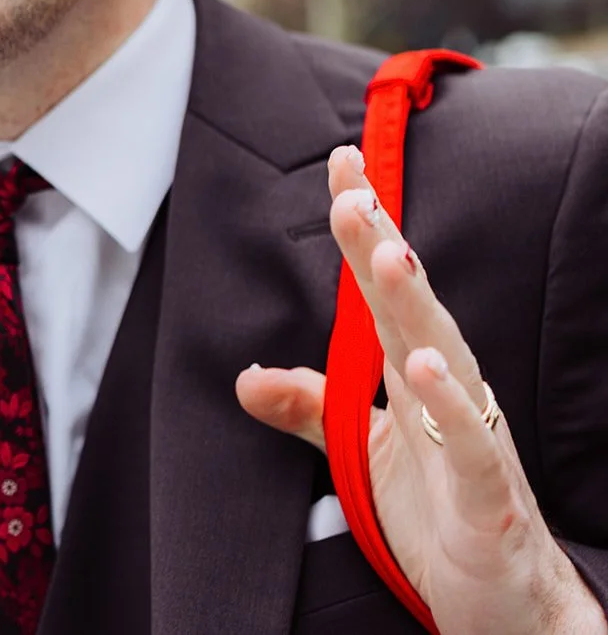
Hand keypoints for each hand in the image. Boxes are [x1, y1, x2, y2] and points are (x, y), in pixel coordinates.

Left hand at [236, 147, 606, 634]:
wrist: (507, 607)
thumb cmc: (442, 516)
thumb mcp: (360, 456)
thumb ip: (311, 410)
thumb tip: (246, 377)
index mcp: (415, 376)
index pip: (382, 289)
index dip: (365, 230)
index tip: (341, 164)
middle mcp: (448, 393)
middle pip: (411, 308)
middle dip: (383, 245)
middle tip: (352, 188)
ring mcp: (472, 440)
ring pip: (446, 358)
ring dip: (417, 305)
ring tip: (390, 251)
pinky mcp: (487, 496)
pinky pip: (472, 445)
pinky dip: (451, 405)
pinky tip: (427, 367)